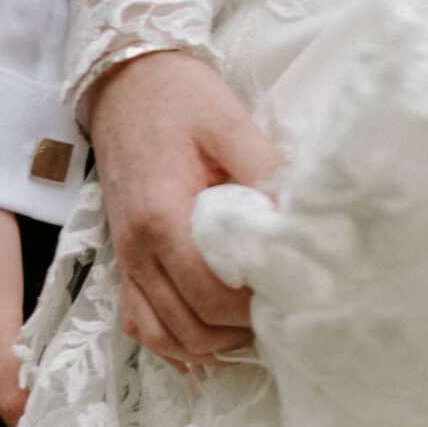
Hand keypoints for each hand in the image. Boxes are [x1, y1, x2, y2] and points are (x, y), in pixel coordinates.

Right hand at [86, 51, 280, 368]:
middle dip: (237, 332)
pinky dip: (174, 343)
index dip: (253, 309)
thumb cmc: (178, 97)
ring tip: (247, 328)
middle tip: (276, 314)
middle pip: (190, 328)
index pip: (211, 296)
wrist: (125, 81)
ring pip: (164, 338)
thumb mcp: (228, 122)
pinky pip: (142, 326)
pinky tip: (208, 339)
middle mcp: (137, 251)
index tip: (288, 296)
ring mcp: (127, 262)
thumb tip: (302, 223)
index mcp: (161, 219)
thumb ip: (264, 173)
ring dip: (208, 345)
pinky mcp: (125, 264)